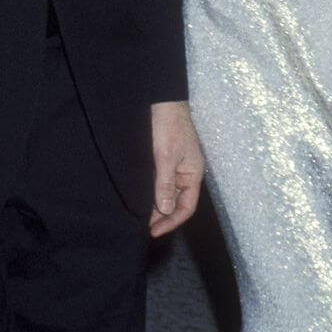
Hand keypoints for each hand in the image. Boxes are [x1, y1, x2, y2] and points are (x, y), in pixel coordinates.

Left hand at [149, 101, 203, 237]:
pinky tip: (139, 196)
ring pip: (166, 193)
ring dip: (154, 204)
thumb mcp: (166, 156)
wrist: (162, 100)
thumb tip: (164, 210)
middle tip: (141, 226)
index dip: (171, 222)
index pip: (186, 207)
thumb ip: (165, 184)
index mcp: (193, 174)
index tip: (152, 231)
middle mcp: (186, 173)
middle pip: (176, 202)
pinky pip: (160, 181)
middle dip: (161, 215)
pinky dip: (151, 191)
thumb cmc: (168, 126)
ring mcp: (176, 166)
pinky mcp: (164, 159)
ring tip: (138, 215)